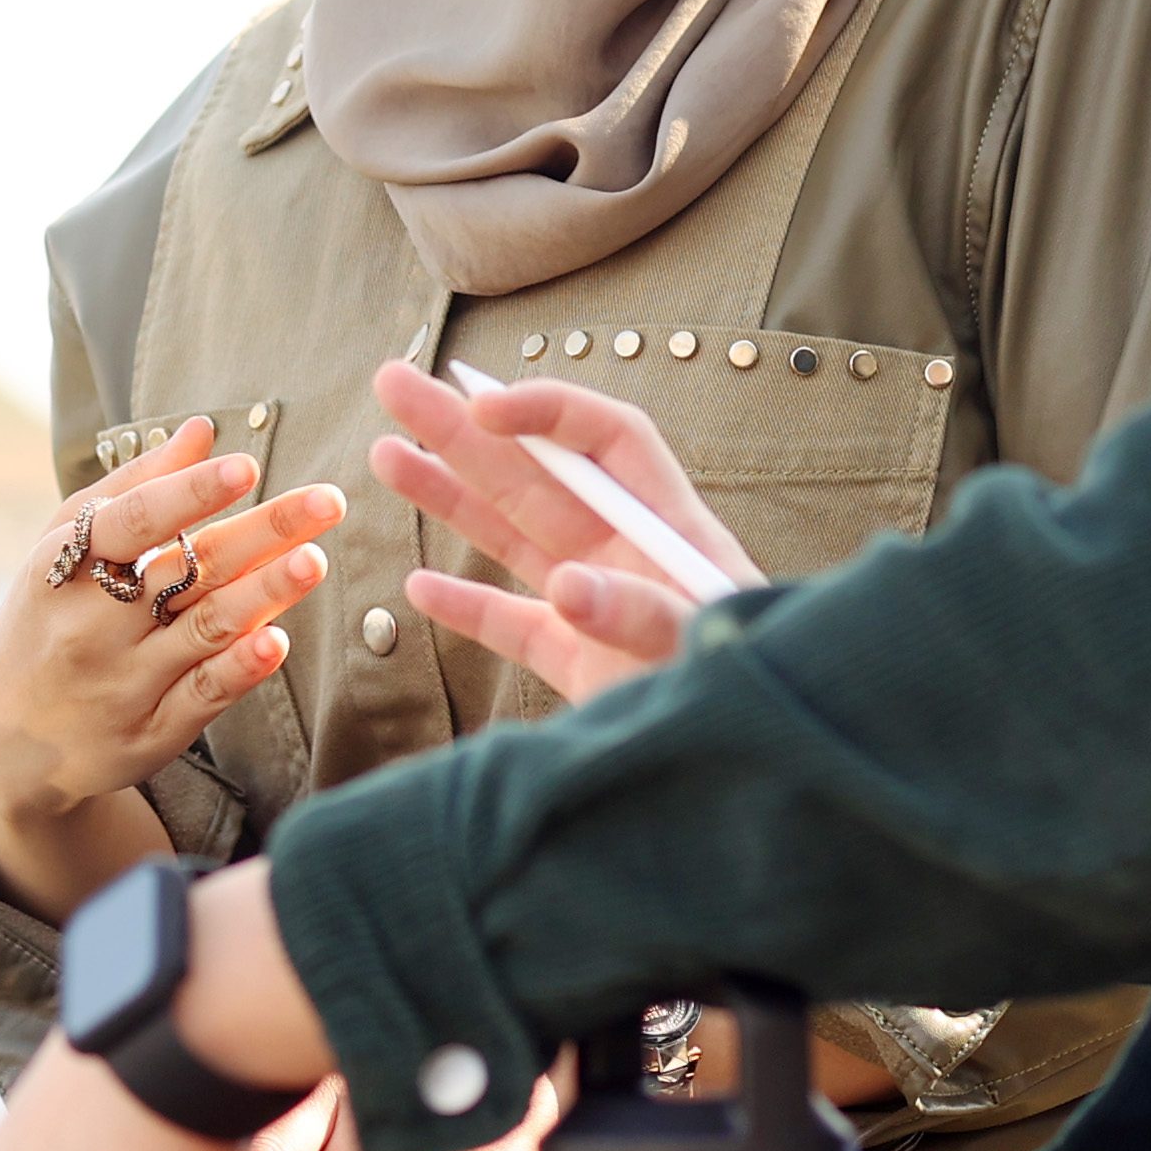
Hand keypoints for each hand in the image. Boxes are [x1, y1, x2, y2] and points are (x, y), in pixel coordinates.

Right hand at [0, 421, 344, 924]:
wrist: (5, 737)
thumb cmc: (47, 617)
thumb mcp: (65, 547)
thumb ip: (136, 487)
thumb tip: (203, 430)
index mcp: (65, 569)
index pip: (131, 522)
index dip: (188, 494)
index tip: (246, 464)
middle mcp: (93, 626)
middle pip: (185, 571)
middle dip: (261, 533)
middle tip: (327, 500)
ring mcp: (123, 682)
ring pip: (203, 631)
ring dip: (264, 594)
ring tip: (315, 559)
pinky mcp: (150, 732)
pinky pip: (203, 696)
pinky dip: (241, 668)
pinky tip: (279, 640)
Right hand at [367, 360, 754, 701]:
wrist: (764, 766)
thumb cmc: (757, 688)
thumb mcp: (709, 642)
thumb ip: (643, 614)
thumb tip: (566, 586)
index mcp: (668, 527)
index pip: (607, 439)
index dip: (546, 411)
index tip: (484, 407)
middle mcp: (625, 554)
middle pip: (535, 474)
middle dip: (463, 429)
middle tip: (394, 383)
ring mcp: (597, 608)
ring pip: (511, 538)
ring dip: (449, 497)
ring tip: (386, 454)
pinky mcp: (581, 666)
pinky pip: (513, 625)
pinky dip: (468, 607)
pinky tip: (419, 585)